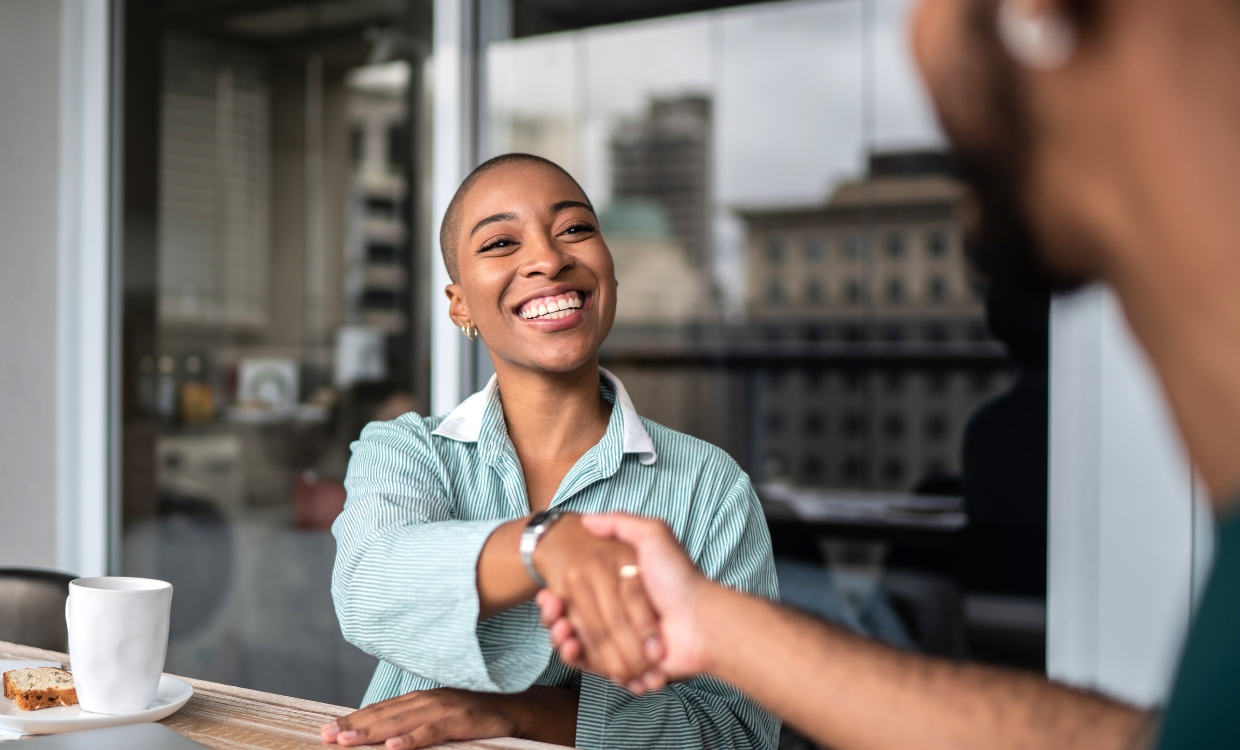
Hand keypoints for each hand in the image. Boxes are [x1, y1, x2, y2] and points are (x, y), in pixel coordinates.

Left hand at [321, 688, 520, 748]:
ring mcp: (444, 708)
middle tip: (327, 736)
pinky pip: (432, 731)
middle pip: (384, 714)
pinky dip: (412, 739)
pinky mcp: (461, 720)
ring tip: (347, 741)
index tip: (326, 729)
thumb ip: (414, 723)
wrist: (517, 710)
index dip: (353, 719)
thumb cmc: (476, 718)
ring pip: (401, 721)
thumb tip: (385, 737)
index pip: (380, 709)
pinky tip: (393, 747)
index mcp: (420, 699)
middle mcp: (428, 699)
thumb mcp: (440, 718)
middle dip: (353, 726)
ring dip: (372, 732)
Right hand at [538, 514, 714, 683]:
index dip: (559, 597)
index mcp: (619, 593)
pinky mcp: (624, 667)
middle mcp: (619, 618)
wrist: (700, 621)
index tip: (549, 593)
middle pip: (573, 621)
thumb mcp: (653, 536)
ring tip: (559, 626)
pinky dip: (576, 658)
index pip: (578, 597)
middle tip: (549, 608)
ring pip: (578, 644)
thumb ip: (621, 523)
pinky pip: (591, 666)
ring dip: (561, 637)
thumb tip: (587, 518)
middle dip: (555, 617)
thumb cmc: (678, 578)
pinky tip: (570, 644)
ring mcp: (621, 644)